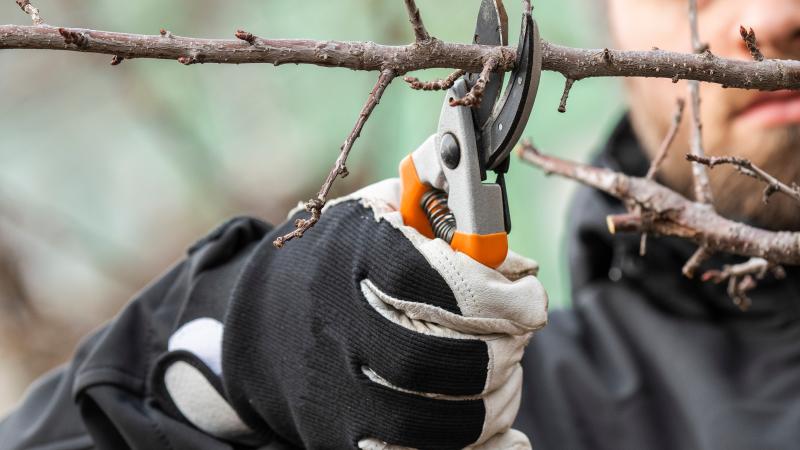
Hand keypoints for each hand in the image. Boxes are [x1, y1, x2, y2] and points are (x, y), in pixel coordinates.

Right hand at [159, 179, 547, 448]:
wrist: (257, 324)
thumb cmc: (335, 261)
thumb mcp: (375, 214)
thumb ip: (441, 214)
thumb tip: (512, 252)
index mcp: (348, 257)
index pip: (433, 282)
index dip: (497, 295)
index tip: (528, 298)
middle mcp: (336, 326)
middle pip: (440, 357)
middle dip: (502, 350)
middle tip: (517, 337)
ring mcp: (334, 390)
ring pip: (438, 419)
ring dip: (493, 399)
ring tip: (503, 374)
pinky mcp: (338, 435)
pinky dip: (473, 445)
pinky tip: (495, 426)